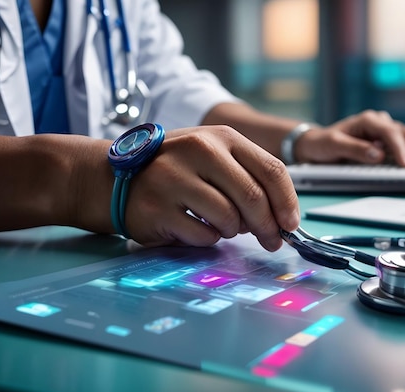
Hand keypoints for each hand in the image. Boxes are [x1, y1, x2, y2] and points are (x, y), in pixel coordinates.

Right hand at [122, 125, 300, 250]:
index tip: (291, 224)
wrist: (114, 178)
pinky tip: (194, 228)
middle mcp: (199, 150)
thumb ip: (247, 179)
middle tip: (272, 242)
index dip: (287, 202)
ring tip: (220, 225)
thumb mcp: (213, 159)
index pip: (271, 169)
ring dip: (232, 231)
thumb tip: (283, 219)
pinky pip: (203, 235)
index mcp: (221, 137)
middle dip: (268, 227)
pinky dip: (207, 239)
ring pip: (229, 219)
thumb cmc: (175, 172)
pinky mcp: (158, 207)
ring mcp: (175, 177)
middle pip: (253, 197)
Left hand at [294, 110, 404, 166]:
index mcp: (367, 120)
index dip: (400, 148)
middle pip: (404, 132)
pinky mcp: (385, 142)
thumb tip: (379, 155)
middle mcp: (379, 122)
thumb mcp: (334, 146)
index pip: (390, 132)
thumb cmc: (323, 143)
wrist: (316, 144)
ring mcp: (383, 132)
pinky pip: (402, 146)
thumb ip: (356, 149)